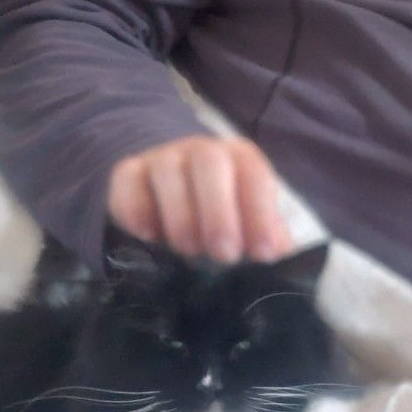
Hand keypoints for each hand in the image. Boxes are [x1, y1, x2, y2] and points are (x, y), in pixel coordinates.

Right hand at [107, 135, 291, 261]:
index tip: (263, 254)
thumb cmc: (219, 213)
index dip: (261, 213)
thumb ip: (267, 237)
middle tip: (224, 254)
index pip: (254, 175)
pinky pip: (127, 180)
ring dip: (180, 213)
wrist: (167, 191)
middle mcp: (202, 151)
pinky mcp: (128, 172)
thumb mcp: (247, 222)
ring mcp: (162, 157)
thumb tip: (284, 261)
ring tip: (187, 250)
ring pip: (168, 170)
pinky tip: (147, 235)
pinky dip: (135, 208)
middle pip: (210, 162)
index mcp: (239, 159)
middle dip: (219, 210)